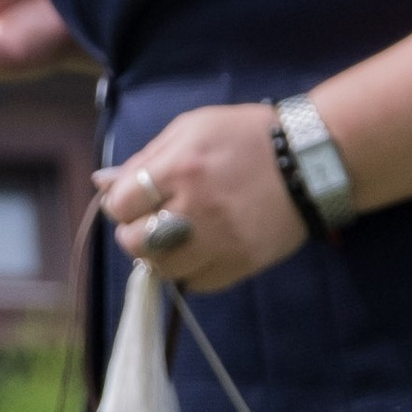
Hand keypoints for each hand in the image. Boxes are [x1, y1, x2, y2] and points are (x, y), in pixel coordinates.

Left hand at [95, 105, 306, 295]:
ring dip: (160, 256)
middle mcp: (195, 208)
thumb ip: (145, 158)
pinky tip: (202, 247)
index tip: (134, 200)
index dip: (120, 204)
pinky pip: (195, 283)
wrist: (310, 159)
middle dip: (134, 233)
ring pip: (162, 270)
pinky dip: (190, 270)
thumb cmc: (247, 136)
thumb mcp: (193, 129)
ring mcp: (217, 242)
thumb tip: (101, 183)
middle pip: (135, 243)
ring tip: (176, 235)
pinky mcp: (237, 264)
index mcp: (181, 167)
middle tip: (151, 221)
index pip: (120, 205)